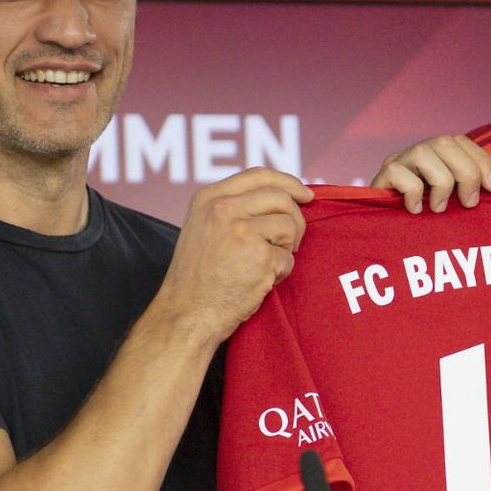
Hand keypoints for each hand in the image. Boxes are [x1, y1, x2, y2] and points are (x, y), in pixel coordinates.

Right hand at [155, 167, 312, 342]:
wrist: (186, 314)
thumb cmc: (197, 277)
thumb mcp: (202, 227)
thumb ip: (232, 208)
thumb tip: (280, 196)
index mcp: (209, 198)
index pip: (259, 175)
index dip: (288, 182)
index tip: (304, 194)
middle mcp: (223, 209)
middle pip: (281, 198)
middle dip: (295, 219)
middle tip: (290, 241)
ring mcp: (241, 232)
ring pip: (289, 225)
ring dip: (288, 247)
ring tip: (268, 263)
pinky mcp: (259, 257)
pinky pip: (288, 258)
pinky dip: (281, 272)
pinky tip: (261, 281)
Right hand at [370, 134, 490, 213]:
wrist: (387, 236)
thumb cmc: (427, 221)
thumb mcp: (455, 204)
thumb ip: (472, 190)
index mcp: (438, 155)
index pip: (463, 142)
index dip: (483, 161)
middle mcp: (418, 153)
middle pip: (445, 142)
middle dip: (466, 172)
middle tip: (469, 203)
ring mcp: (397, 161)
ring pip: (423, 153)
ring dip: (440, 183)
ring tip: (439, 208)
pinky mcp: (381, 177)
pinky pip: (399, 173)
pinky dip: (413, 194)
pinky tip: (415, 211)